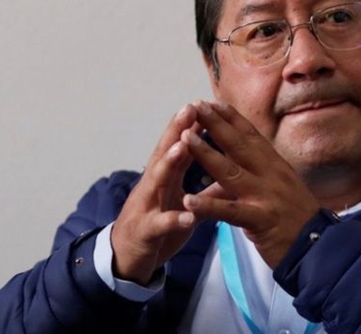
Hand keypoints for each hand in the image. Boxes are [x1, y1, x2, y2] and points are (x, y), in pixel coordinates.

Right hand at [110, 104, 199, 283]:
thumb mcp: (184, 204)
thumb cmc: (158, 225)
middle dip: (176, 131)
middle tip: (189, 108)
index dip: (192, 125)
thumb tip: (232, 175)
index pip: (180, 146)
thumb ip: (206, 190)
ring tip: (182, 147)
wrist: (128, 259)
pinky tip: (187, 216)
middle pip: (165, 153)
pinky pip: (161, 224)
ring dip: (169, 163)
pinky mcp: (147, 231)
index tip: (206, 102)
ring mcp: (147, 206)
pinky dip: (174, 219)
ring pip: (158, 181)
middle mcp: (154, 186)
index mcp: (166, 178)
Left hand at [181, 101, 319, 267]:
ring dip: (206, 154)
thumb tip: (249, 157)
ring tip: (185, 139)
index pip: (252, 136)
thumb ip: (265, 172)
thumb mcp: (284, 187)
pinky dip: (207, 207)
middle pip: (239, 145)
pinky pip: (229, 212)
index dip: (232, 118)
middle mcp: (271, 176)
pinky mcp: (260, 220)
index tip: (214, 102)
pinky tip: (187, 201)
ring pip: (231, 172)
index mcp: (276, 167)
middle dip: (216, 124)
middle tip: (196, 106)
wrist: (320, 248)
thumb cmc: (299, 219)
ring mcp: (266, 197)